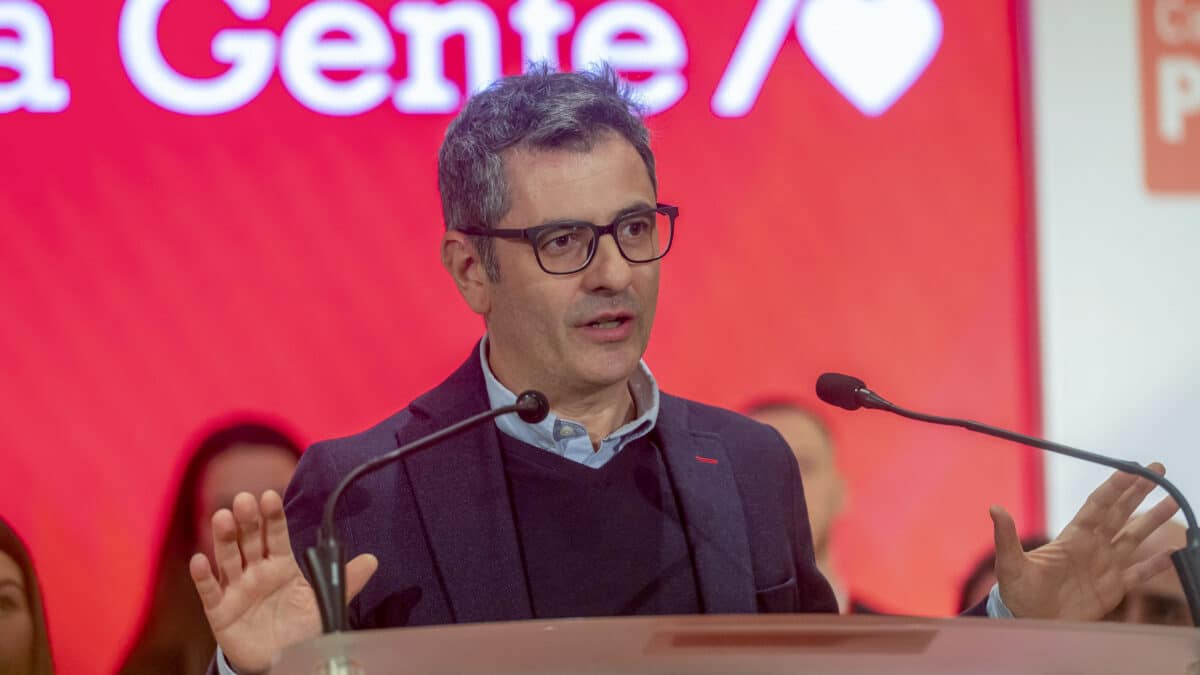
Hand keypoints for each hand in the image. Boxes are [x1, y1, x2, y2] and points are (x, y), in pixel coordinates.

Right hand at [189, 491, 377, 673]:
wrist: (282, 660)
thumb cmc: (300, 628)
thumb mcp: (323, 603)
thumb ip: (346, 581)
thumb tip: (373, 560)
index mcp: (281, 565)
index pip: (276, 535)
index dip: (272, 516)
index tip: (269, 496)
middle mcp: (257, 572)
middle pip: (250, 541)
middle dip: (248, 520)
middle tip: (245, 499)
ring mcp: (237, 589)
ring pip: (228, 559)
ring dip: (224, 538)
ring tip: (222, 517)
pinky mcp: (220, 611)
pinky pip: (210, 591)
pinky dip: (203, 577)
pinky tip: (199, 560)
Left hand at [990, 463, 1178, 619]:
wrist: (1029, 621)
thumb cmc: (1018, 591)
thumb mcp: (1010, 564)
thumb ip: (1006, 537)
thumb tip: (994, 509)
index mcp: (1072, 536)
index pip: (1098, 505)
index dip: (1115, 486)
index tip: (1132, 469)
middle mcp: (1092, 546)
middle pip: (1120, 513)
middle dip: (1139, 492)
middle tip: (1158, 470)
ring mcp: (1105, 566)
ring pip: (1134, 538)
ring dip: (1154, 520)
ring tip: (1173, 502)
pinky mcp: (1113, 589)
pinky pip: (1139, 574)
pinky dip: (1155, 564)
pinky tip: (1172, 552)